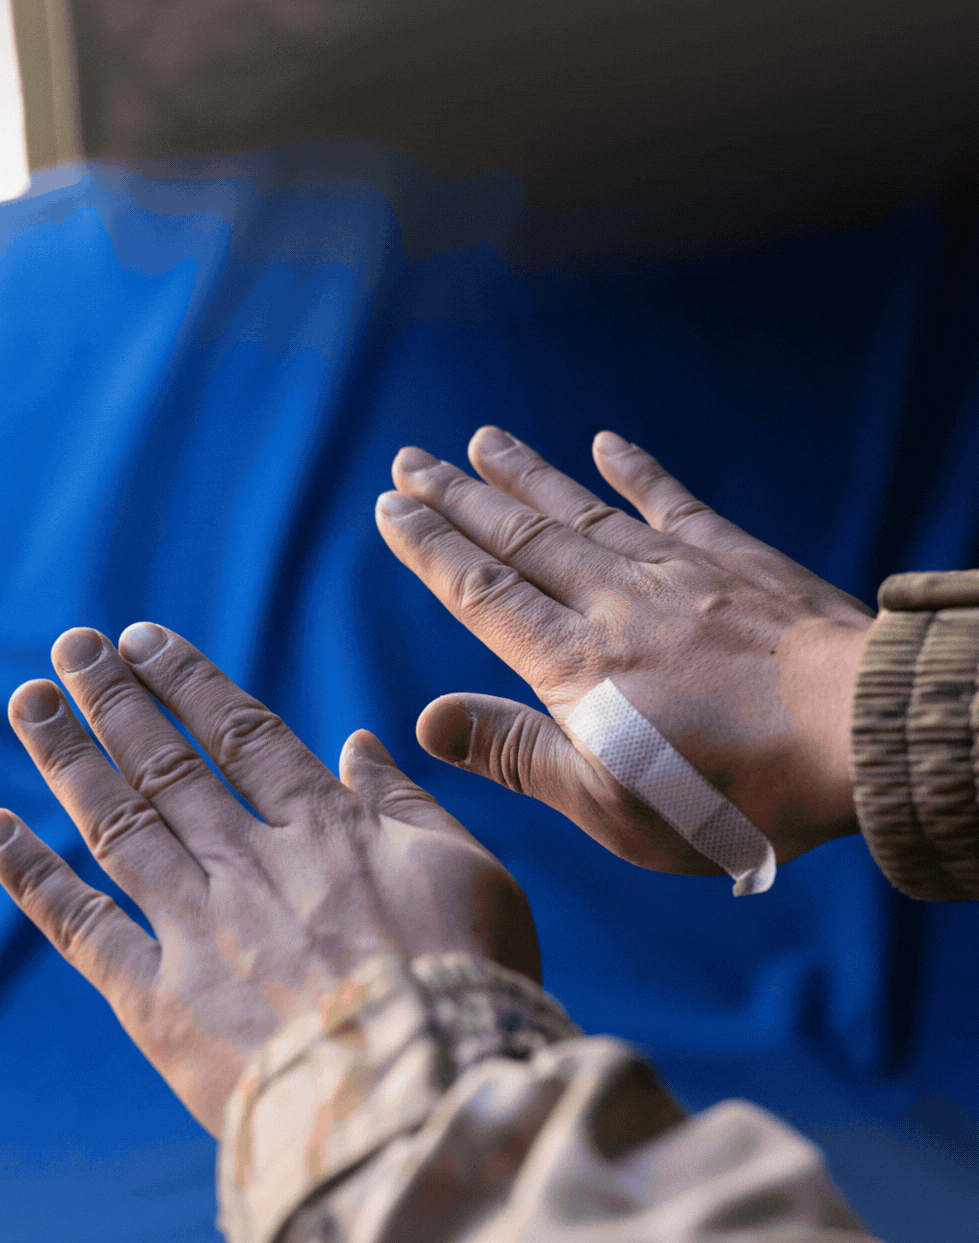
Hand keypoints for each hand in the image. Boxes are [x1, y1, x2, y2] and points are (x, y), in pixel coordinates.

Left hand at [0, 625, 540, 1138]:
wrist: (419, 1094)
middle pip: (166, 765)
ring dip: (68, 758)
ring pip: (117, 823)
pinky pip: (82, 927)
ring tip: (28, 701)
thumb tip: (358, 744)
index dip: (185, 682)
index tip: (140, 640)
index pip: (240, 734)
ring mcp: (196, 929)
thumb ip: (407, 806)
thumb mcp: (471, 875)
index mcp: (325, 831)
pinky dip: (34, 876)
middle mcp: (248, 864)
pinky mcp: (158, 1001)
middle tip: (70, 647)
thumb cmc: (464, 988)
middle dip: (114, 701)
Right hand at [376, 428, 874, 875]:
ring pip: (580, 510)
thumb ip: (518, 754)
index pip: (481, 594)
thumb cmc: (731, 792)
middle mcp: (613, 603)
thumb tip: (425, 719)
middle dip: (458, 500)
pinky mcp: (735, 560)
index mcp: (573, 666)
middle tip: (409, 461)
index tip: (390, 509)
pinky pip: (671, 501)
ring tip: (480, 439)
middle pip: (519, 539)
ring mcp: (674, 573)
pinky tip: (605, 442)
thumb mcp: (610, 802)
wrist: (852, 734)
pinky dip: (635, 470)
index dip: (431, 549)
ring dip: (525, 475)